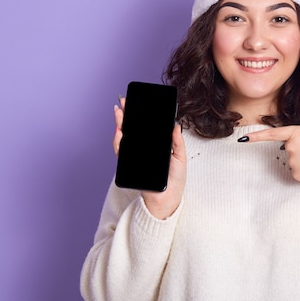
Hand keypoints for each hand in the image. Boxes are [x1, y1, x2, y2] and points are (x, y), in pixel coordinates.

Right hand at [113, 98, 186, 218]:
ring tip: (120, 112)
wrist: (169, 198)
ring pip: (124, 138)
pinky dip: (119, 142)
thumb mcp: (180, 157)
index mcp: (154, 146)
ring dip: (120, 125)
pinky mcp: (130, 166)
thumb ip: (176, 141)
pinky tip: (120, 132)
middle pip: (131, 130)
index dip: (140, 116)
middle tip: (124, 102)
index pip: (145, 128)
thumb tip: (175, 124)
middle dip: (126, 115)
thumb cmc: (175, 179)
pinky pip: (121, 152)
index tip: (138, 102)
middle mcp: (142, 150)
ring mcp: (135, 157)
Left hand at [241, 126, 299, 182]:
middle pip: (287, 150)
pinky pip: (296, 172)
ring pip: (292, 162)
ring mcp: (292, 161)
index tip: (243, 140)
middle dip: (298, 151)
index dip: (256, 137)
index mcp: (296, 132)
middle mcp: (291, 146)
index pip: (272, 134)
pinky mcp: (296, 174)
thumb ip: (295, 139)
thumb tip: (287, 150)